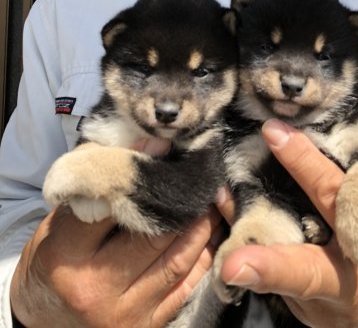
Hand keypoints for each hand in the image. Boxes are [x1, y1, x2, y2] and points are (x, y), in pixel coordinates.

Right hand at [11, 138, 220, 326]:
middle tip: (202, 175)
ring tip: (213, 199)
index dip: (142, 175)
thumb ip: (102, 182)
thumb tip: (153, 145)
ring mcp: (123, 314)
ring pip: (178, 260)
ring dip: (203, 226)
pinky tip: (211, 232)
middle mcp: (96, 289)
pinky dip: (203, 256)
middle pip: (155, 235)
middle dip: (184, 202)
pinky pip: (186, 286)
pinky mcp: (145, 327)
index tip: (165, 148)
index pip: (114, 206)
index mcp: (68, 255)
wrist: (47, 312)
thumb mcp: (64, 215)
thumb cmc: (57, 255)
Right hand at [216, 99, 357, 326]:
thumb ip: (272, 263)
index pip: (298, 272)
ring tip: (347, 112)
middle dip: (304, 164)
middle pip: (332, 201)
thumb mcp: (311, 303)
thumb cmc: (349, 305)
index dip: (266, 267)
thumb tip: (227, 201)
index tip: (234, 263)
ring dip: (355, 145)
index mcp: (333, 282)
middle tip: (274, 133)